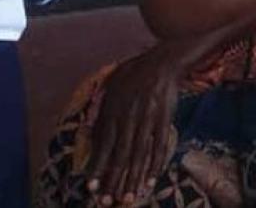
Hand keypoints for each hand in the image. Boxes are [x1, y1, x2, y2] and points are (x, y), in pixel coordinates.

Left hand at [87, 46, 183, 205]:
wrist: (162, 62)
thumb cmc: (134, 73)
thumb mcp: (112, 86)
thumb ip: (102, 110)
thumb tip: (91, 133)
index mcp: (114, 109)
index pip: (103, 144)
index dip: (97, 167)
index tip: (90, 187)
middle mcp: (129, 117)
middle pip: (120, 154)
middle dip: (113, 180)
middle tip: (106, 201)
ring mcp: (148, 120)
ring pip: (139, 154)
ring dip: (133, 178)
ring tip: (128, 198)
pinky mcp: (164, 120)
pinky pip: (159, 146)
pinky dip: (155, 164)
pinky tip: (150, 180)